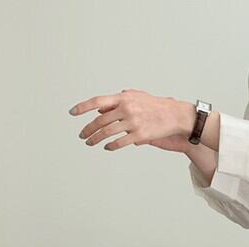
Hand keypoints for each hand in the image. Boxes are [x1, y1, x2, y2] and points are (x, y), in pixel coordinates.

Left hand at [69, 89, 194, 150]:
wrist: (175, 115)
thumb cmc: (157, 106)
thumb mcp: (137, 97)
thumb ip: (119, 100)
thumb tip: (102, 107)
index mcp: (123, 98)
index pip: (97, 101)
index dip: (83, 107)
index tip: (72, 113)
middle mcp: (126, 109)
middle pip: (100, 120)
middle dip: (88, 129)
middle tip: (82, 135)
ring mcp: (133, 122)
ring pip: (108, 132)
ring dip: (96, 139)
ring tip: (90, 142)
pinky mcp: (140, 135)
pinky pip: (121, 142)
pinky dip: (112, 146)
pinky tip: (107, 147)